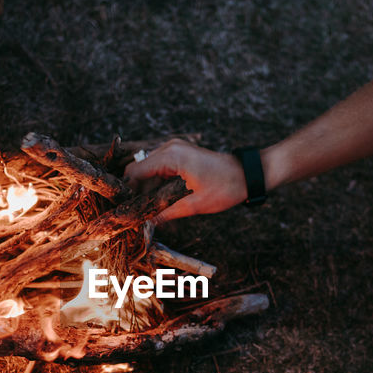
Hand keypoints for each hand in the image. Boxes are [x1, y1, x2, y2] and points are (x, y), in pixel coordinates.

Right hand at [123, 139, 247, 221]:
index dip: (127, 191)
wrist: (248, 174)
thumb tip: (148, 224)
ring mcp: (175, 149)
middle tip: (133, 214)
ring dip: (146, 189)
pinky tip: (157, 202)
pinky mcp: (181, 154)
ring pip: (149, 170)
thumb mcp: (195, 204)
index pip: (135, 172)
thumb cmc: (226, 187)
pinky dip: (157, 184)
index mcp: (171, 157)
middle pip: (139, 170)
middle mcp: (170, 148)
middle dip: (135, 192)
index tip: (124, 209)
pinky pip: (160, 168)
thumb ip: (168, 213)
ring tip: (144, 211)